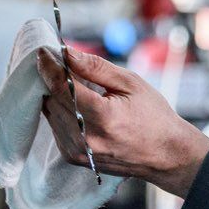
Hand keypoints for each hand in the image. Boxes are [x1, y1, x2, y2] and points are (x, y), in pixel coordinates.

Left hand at [38, 45, 208, 196]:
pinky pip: (56, 127)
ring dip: (54, 95)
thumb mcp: (131, 83)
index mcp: (103, 117)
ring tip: (70, 82)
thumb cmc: (153, 115)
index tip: (43, 51)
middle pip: (52, 100)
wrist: (165, 154)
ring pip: (50, 113)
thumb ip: (96, 67)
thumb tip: (67, 53)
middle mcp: (86, 138)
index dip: (49, 67)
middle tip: (58, 61)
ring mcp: (78, 151)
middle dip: (51, 78)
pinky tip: (75, 103)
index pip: (62, 87)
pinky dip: (61, 111)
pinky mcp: (73, 157)